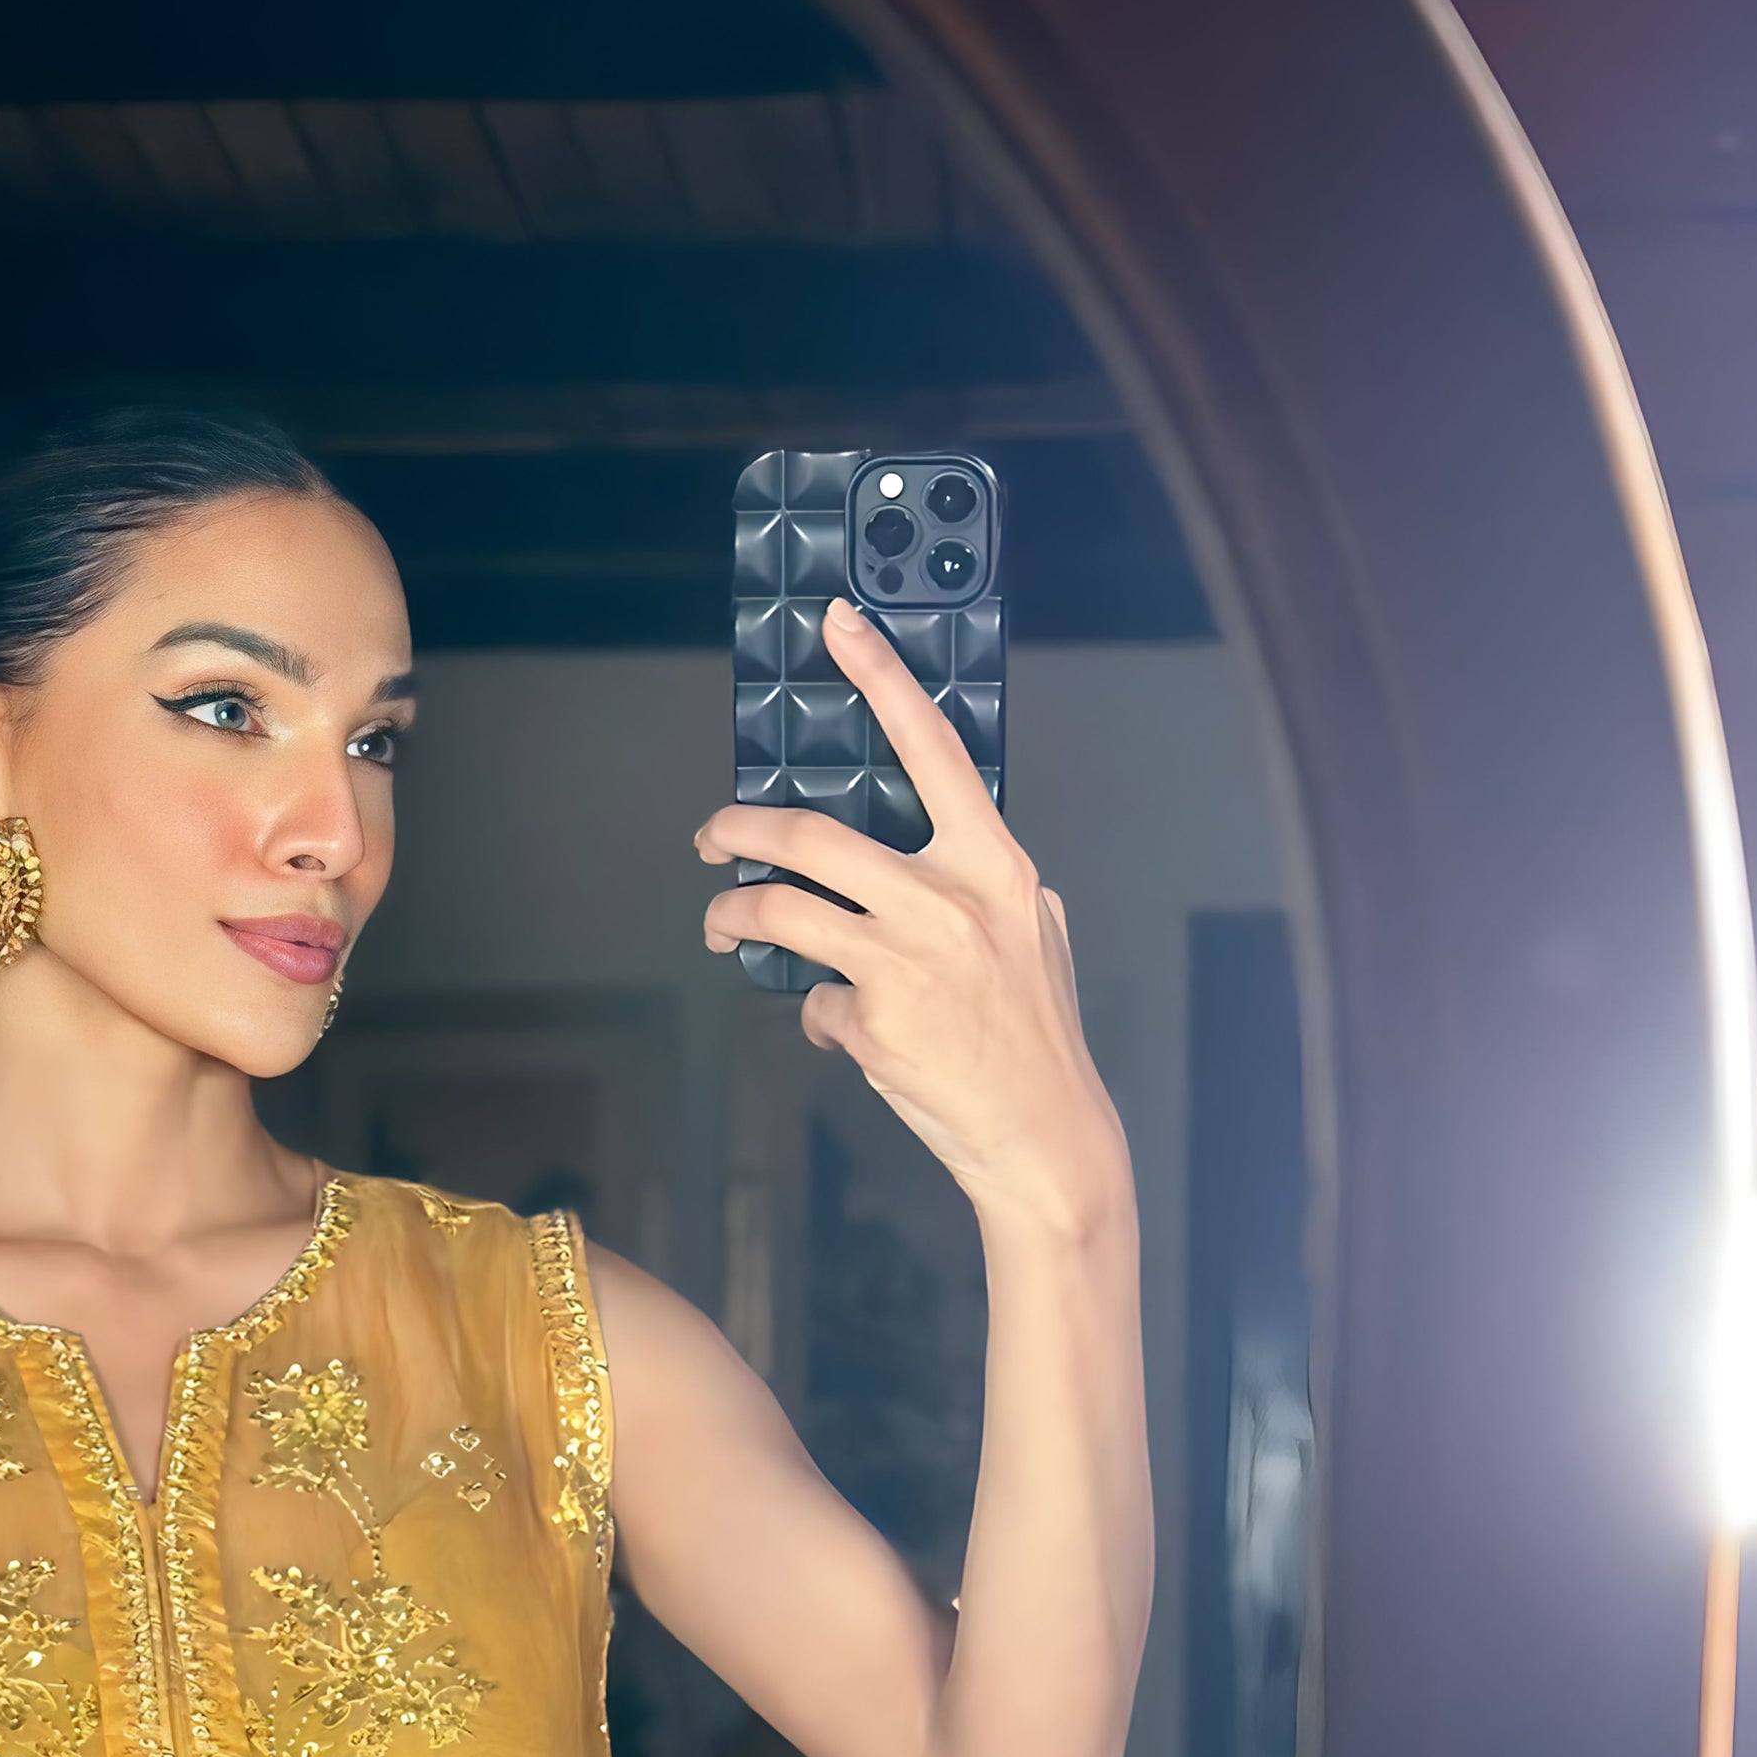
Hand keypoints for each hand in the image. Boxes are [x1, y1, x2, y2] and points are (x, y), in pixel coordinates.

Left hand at [696, 594, 1129, 1242]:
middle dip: (739, 829)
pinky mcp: (870, 1023)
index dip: (880, 677)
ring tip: (723, 925)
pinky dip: (818, 1015)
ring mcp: (903, 961)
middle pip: (810, 836)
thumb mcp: (1034, 931)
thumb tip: (922, 857)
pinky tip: (845, 1032)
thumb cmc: (1036, 1032)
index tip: (837, 624)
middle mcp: (945, 899)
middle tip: (713, 837)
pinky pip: (814, 1002)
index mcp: (992, 862)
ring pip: (781, 914)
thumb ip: (979, 882)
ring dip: (734, 916)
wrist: (1043, 1132)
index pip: (930, 747)